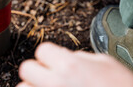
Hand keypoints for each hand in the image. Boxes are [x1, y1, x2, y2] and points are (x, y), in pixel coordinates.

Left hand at [17, 42, 132, 86]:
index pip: (42, 50)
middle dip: (36, 71)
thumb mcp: (106, 63)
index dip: (49, 55)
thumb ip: (80, 57)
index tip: (55, 62)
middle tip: (48, 76)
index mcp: (69, 65)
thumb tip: (67, 55)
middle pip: (26, 69)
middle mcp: (56, 82)